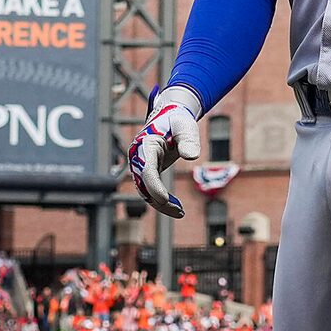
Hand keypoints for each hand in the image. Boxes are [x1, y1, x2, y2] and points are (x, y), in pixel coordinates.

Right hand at [130, 88, 201, 217]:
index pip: (146, 170)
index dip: (153, 186)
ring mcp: (141, 166)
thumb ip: (188, 140)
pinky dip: (162, 200)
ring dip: (161, 204)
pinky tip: (177, 207)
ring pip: (146, 191)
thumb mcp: (186, 127)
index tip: (164, 199)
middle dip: (160, 201)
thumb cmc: (178, 121)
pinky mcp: (147, 172)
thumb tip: (192, 157)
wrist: (171, 117)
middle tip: (180, 211)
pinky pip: (151, 190)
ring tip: (181, 212)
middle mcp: (138, 158)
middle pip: (144, 185)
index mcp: (145, 145)